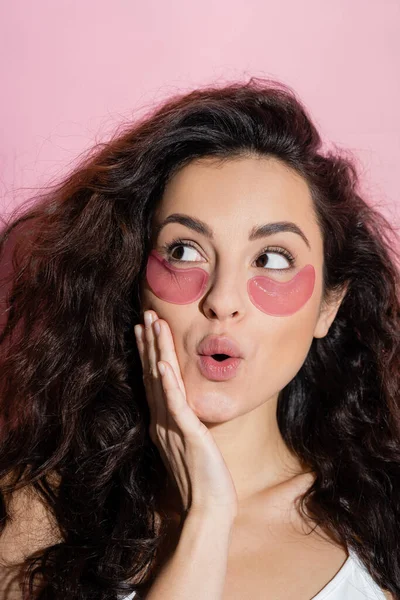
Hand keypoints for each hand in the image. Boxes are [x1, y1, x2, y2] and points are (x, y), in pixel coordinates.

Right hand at [134, 310, 237, 519]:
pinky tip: (163, 364)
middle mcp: (162, 421)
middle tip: (146, 316)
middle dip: (149, 343)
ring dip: (157, 352)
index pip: (152, 381)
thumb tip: (181, 411)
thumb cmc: (201, 481)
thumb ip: (181, 426)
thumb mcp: (188, 446)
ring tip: (153, 326)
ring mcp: (172, 427)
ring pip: (161, 382)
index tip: (144, 330)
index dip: (148, 354)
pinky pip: (176, 405)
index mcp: (162, 422)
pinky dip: (168, 383)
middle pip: (152, 374)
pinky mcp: (188, 434)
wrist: (207, 509)